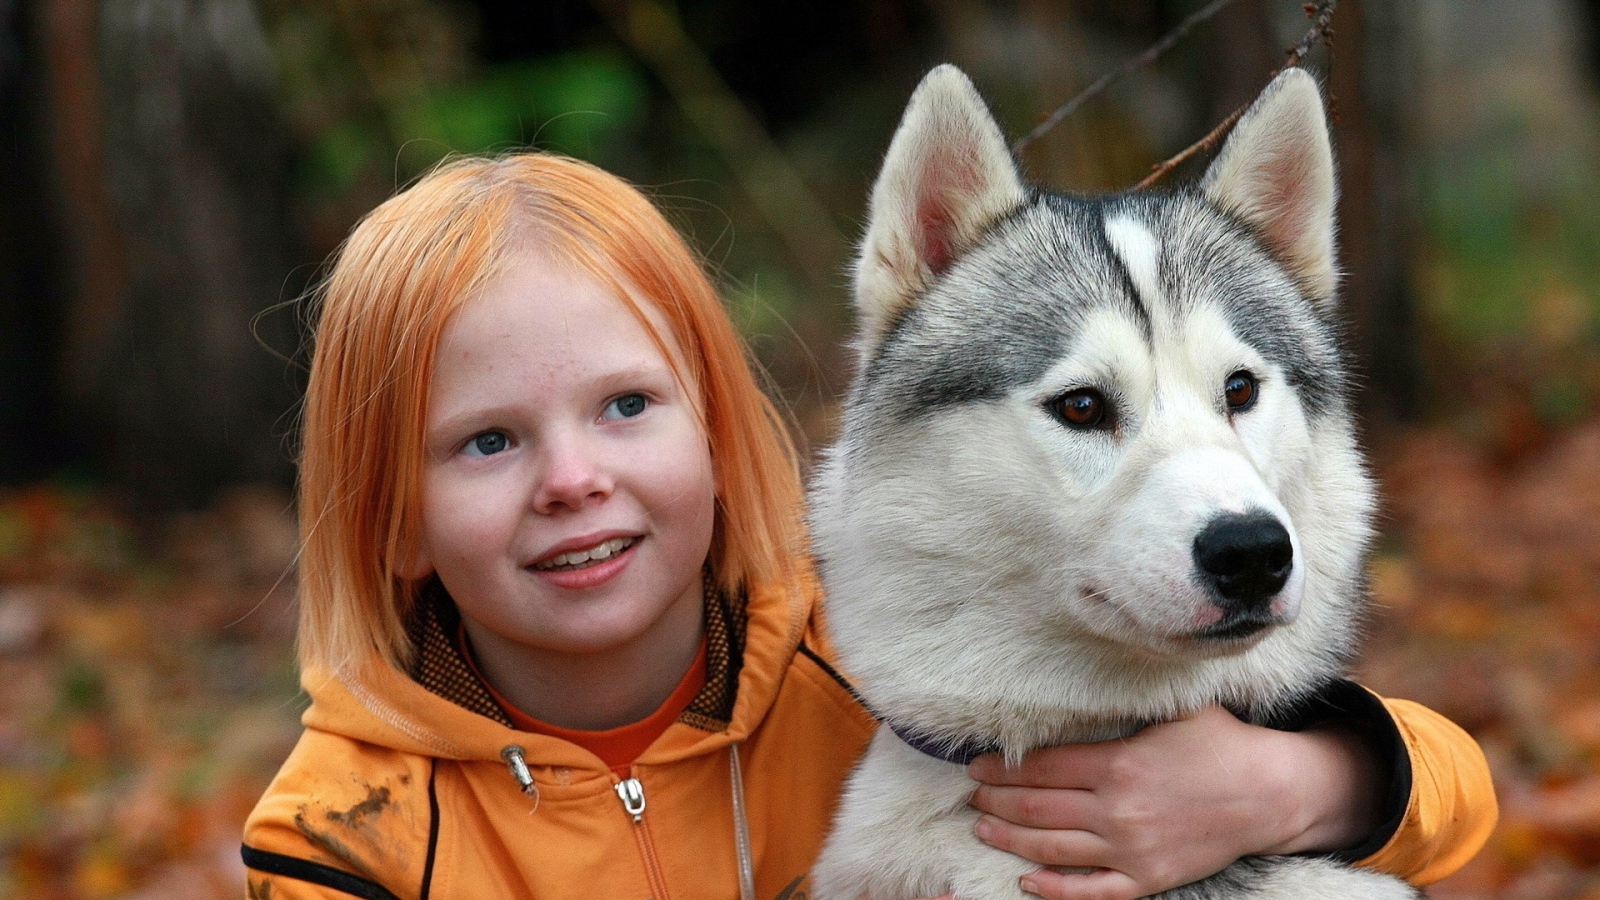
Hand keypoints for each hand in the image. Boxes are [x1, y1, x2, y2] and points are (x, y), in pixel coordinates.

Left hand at [966, 705, 1383, 899]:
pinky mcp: (1147, 878)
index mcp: (1119, 765)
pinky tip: (1027, 880)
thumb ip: (1127, 697)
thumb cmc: (1219, 744)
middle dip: (996, 803)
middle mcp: (1118, 811)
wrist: (1268, 795)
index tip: (978, 766)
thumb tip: (1086, 665)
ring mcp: (1131, 850)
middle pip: (1037, 809)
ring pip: (1052, 849)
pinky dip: (1054, 889)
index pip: (1041, 769)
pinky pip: (1090, 891)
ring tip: (983, 829)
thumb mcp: (1173, 708)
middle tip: (972, 798)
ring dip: (1010, 840)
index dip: (1002, 769)